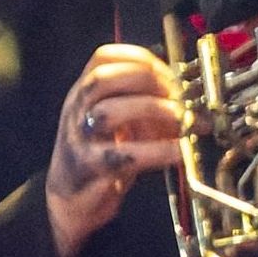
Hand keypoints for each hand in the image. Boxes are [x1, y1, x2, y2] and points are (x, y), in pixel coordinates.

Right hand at [42, 43, 192, 255]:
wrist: (70, 198)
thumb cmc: (101, 153)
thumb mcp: (118, 120)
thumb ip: (142, 101)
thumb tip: (187, 94)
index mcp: (84, 92)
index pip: (104, 58)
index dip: (141, 59)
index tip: (171, 73)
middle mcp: (77, 110)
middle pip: (103, 79)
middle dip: (149, 81)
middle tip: (180, 97)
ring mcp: (80, 139)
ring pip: (107, 113)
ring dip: (154, 111)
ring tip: (183, 121)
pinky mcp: (91, 169)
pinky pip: (124, 156)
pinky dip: (158, 151)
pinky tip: (180, 151)